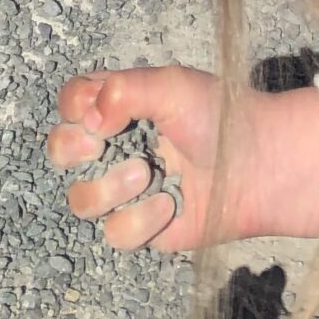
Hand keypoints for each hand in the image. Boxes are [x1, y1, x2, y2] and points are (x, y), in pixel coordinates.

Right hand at [46, 65, 318, 252]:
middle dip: (72, 150)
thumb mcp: (171, 86)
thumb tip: (89, 121)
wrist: (258, 167)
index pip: (71, 102)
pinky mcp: (140, 227)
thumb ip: (122, 91)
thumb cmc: (219, 116)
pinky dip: (141, 220)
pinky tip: (170, 203)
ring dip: (111, 187)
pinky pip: (115, 232)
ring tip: (148, 172)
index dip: (74, 109)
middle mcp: (115, 145)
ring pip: (81, 198)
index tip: (98, 114)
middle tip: (100, 145)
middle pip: (60, 150)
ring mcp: (125, 189)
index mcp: (119, 104)